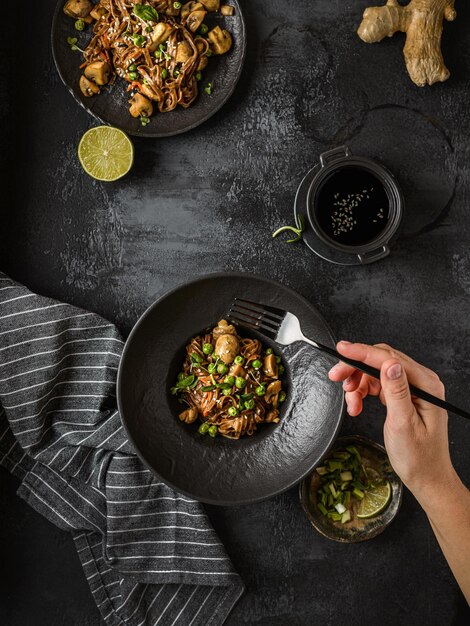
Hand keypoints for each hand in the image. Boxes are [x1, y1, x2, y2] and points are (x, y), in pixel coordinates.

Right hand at [328, 341, 457, 505]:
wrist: (427, 477)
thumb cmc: (420, 458)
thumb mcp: (404, 425)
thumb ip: (396, 392)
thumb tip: (389, 364)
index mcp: (426, 385)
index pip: (389, 359)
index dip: (362, 353)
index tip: (342, 350)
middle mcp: (420, 382)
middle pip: (380, 361)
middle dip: (355, 368)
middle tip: (336, 377)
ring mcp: (411, 388)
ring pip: (375, 372)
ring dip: (358, 384)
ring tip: (351, 404)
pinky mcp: (403, 395)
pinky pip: (377, 384)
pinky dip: (363, 392)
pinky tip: (357, 405)